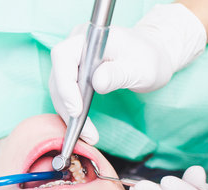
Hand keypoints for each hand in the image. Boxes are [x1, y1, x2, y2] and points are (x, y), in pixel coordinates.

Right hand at [49, 3, 205, 144]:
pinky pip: (65, 94)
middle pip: (58, 76)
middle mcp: (76, 46)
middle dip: (67, 106)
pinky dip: (72, 112)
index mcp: (91, 37)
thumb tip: (97, 83)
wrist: (150, 56)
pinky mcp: (73, 75)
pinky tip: (83, 128)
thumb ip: (119, 73)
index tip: (77, 110)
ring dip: (68, 114)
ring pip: (58, 89)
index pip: (63, 56)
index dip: (65, 84)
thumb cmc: (148, 58)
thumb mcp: (141, 67)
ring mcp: (73, 61)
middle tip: (85, 131)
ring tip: (88, 135)